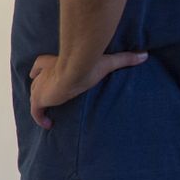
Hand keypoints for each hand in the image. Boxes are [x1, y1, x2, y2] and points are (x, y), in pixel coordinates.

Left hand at [28, 50, 148, 128]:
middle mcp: (42, 74)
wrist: (75, 69)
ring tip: (49, 113)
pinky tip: (48, 125)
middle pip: (35, 82)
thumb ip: (125, 58)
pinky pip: (36, 112)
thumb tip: (144, 55)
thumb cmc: (87, 63)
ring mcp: (39, 87)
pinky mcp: (39, 99)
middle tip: (49, 98)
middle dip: (40, 88)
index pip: (39, 65)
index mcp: (52, 62)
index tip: (39, 75)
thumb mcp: (107, 61)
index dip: (39, 71)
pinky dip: (39, 118)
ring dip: (40, 104)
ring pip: (35, 96)